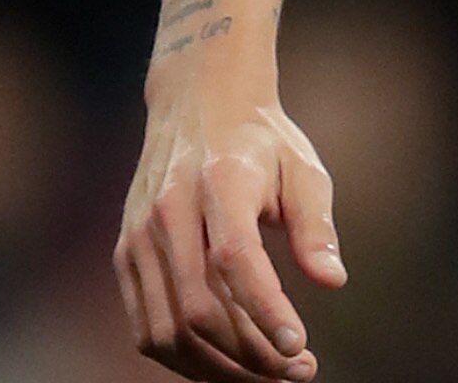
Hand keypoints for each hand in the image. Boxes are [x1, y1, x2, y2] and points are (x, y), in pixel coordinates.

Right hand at [115, 61, 344, 380]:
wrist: (197, 103)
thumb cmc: (262, 141)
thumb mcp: (303, 168)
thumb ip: (314, 225)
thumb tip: (332, 281)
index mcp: (219, 182)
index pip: (235, 260)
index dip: (265, 311)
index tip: (299, 349)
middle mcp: (168, 213)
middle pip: (198, 310)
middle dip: (250, 355)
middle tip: (297, 372)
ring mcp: (138, 239)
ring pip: (167, 332)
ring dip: (218, 368)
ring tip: (269, 374)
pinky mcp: (125, 257)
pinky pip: (148, 328)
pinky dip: (186, 357)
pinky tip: (229, 361)